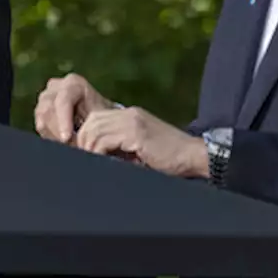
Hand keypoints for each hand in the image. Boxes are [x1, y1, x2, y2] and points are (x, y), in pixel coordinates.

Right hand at [34, 73, 111, 143]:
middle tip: (71, 148)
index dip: (63, 120)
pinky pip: (40, 126)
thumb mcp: (100, 117)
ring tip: (69, 147)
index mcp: (73, 83)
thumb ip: (92, 125)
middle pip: (49, 109)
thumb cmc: (102, 115)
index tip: (66, 138)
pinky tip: (63, 144)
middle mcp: (55, 86)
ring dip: (54, 135)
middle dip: (58, 131)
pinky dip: (51, 137)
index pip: (63, 101)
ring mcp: (45, 97)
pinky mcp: (40, 109)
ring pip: (42, 119)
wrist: (97, 115)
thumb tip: (85, 141)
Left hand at [75, 106, 208, 178]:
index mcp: (129, 115)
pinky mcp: (136, 133)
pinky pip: (104, 139)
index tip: (84, 153)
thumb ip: (119, 145)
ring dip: (89, 148)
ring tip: (94, 163)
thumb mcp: (139, 148)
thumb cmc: (169, 159)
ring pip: (94, 129)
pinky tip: (105, 164)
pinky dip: (99, 152)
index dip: (85, 136)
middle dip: (83, 141)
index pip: (96, 118)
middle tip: (84, 160)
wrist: (194, 157)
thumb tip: (93, 155)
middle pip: (92, 121)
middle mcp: (129, 114)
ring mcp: (133, 121)